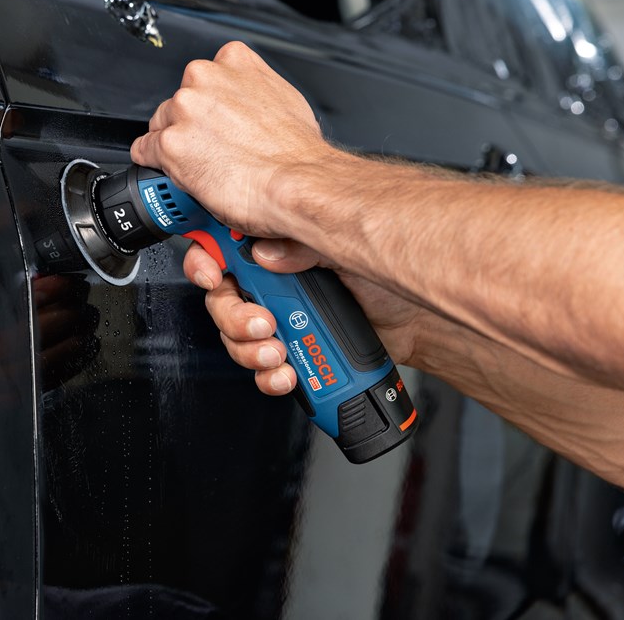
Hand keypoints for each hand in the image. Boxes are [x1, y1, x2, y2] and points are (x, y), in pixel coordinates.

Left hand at [130, 41, 337, 238]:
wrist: (296, 182)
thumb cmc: (297, 151)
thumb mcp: (284, 98)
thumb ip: (255, 91)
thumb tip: (249, 106)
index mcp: (233, 61)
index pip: (203, 79)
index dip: (206, 107)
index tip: (212, 122)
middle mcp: (204, 79)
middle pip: (178, 102)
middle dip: (189, 126)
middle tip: (209, 150)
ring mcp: (185, 110)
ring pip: (162, 126)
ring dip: (175, 145)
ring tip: (201, 167)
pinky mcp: (170, 144)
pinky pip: (144, 152)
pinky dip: (154, 164)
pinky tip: (173, 173)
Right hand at [183, 239, 423, 395]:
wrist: (419, 323)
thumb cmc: (390, 275)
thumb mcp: (342, 247)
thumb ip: (301, 246)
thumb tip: (266, 253)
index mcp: (277, 247)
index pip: (222, 247)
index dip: (204, 261)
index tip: (210, 275)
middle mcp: (274, 282)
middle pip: (222, 300)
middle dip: (233, 319)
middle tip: (264, 325)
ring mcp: (283, 319)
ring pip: (236, 339)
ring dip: (249, 351)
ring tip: (278, 353)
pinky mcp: (294, 351)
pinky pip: (261, 370)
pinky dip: (268, 377)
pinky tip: (286, 375)